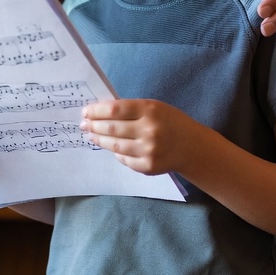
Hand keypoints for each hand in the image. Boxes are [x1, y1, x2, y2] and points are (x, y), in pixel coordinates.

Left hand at [79, 98, 200, 175]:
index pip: (114, 110)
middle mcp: (149, 130)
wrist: (192, 146)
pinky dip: (116, 153)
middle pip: (111, 129)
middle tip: (84, 125)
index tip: (86, 112)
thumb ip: (130, 109)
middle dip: (93, 126)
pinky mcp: (148, 167)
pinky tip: (111, 148)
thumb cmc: (169, 122)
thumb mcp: (154, 107)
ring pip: (114, 146)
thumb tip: (99, 113)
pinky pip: (124, 159)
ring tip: (92, 136)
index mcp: (150, 110)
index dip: (96, 111)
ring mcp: (149, 151)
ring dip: (99, 140)